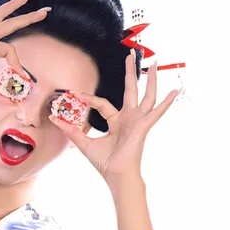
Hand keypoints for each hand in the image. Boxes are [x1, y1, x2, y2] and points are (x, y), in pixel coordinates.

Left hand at [49, 49, 179, 186]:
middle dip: (130, 72)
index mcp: (116, 121)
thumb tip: (54, 118)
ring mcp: (138, 121)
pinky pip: (157, 112)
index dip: (88, 98)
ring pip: (146, 95)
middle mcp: (129, 118)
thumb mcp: (84, 143)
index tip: (73, 93)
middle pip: (130, 89)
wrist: (116, 176)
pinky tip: (175, 90)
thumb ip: (71, 130)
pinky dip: (167, 102)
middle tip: (132, 54)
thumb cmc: (105, 163)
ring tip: (154, 63)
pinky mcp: (144, 126)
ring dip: (151, 79)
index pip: (102, 103)